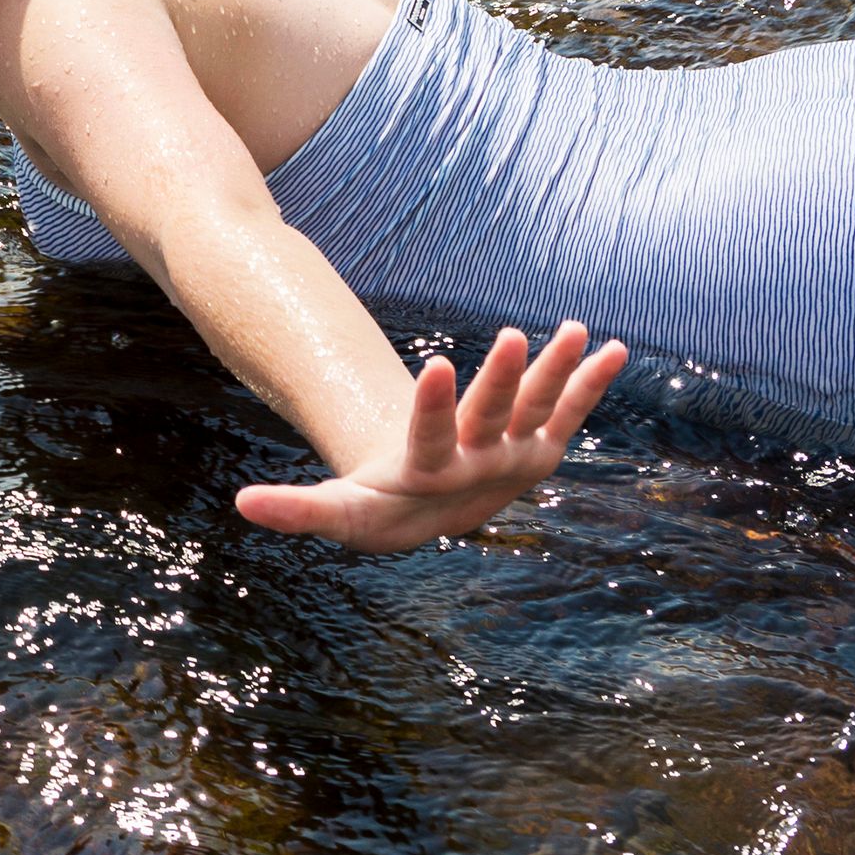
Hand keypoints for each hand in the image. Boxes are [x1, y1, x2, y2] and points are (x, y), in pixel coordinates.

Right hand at [235, 322, 627, 552]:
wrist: (433, 525)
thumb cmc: (379, 510)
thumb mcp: (340, 511)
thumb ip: (296, 510)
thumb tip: (242, 505)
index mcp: (431, 476)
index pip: (433, 437)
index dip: (437, 404)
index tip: (440, 362)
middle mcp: (480, 466)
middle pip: (492, 417)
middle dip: (504, 378)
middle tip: (513, 337)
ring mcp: (515, 456)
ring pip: (538, 407)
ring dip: (559, 371)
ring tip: (579, 329)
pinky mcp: (538, 447)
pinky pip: (569, 410)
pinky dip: (590, 381)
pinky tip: (613, 347)